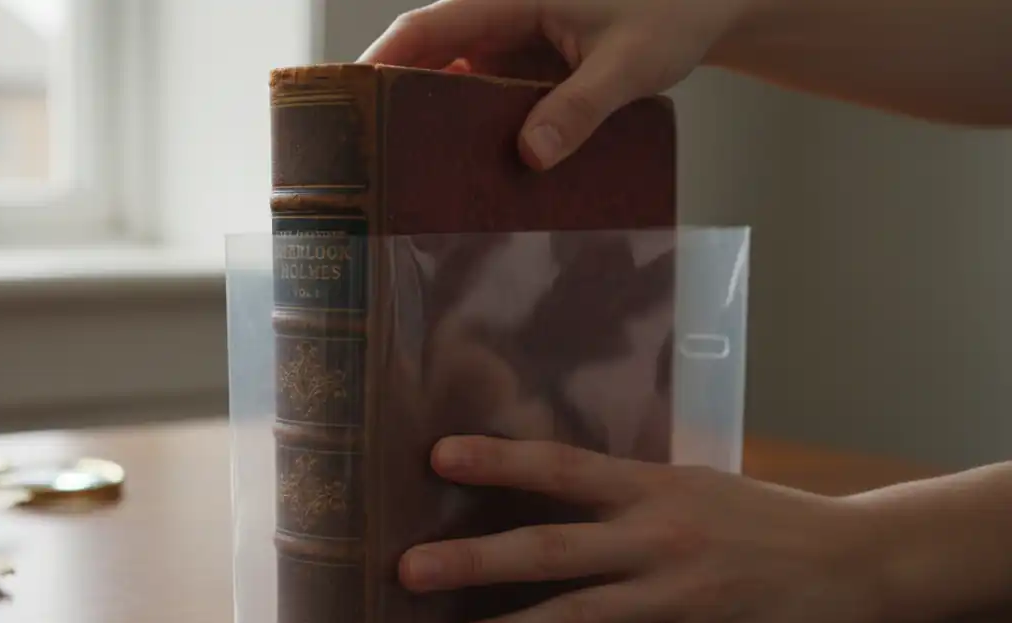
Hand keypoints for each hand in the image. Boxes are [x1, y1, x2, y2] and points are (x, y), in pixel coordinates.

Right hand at [359, 0, 749, 169]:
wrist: (707, 8)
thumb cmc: (674, 14)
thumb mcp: (631, 62)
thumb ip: (583, 106)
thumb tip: (531, 154)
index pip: (429, 26)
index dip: (383, 58)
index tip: (349, 96)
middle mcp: (502, 16)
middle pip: (428, 55)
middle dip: (394, 98)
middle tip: (364, 153)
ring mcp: (512, 43)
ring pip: (451, 79)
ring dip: (430, 119)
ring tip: (403, 171)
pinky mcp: (525, 68)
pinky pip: (483, 97)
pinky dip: (469, 128)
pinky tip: (463, 169)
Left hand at [399, 435, 902, 622]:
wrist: (855, 568)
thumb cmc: (768, 521)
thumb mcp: (696, 487)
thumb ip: (628, 492)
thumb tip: (554, 488)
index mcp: (655, 487)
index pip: (563, 467)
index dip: (499, 459)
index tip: (438, 455)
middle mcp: (657, 537)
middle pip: (550, 548)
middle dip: (473, 561)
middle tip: (407, 570)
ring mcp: (674, 596)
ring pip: (571, 616)